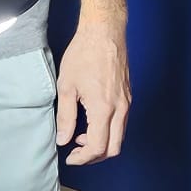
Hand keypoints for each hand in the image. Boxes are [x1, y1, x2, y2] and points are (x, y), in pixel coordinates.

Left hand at [55, 17, 129, 165]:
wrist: (104, 32)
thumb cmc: (84, 54)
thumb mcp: (66, 86)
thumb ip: (65, 117)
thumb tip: (63, 139)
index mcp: (103, 108)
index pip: (97, 147)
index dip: (83, 158)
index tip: (70, 157)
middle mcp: (120, 109)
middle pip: (113, 148)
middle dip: (94, 156)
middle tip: (76, 152)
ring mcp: (126, 103)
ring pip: (119, 137)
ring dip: (102, 144)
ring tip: (81, 137)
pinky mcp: (127, 96)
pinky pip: (121, 123)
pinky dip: (108, 131)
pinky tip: (92, 122)